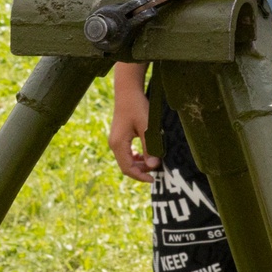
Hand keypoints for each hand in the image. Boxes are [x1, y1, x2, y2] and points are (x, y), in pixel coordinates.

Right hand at [107, 62, 157, 181]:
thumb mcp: (146, 127)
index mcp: (118, 144)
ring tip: (154, 162)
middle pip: (126, 166)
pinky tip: (147, 155)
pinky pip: (127, 153)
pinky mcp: (120, 137)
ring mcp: (116, 141)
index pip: (128, 168)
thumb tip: (153, 166)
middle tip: (157, 169)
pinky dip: (137, 157)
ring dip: (140, 164)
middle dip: (141, 170)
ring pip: (127, 160)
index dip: (140, 176)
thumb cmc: (137, 107)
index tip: (153, 180)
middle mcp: (114, 144)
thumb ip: (149, 147)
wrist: (128, 91)